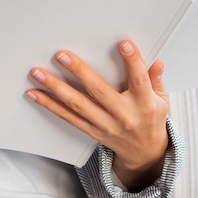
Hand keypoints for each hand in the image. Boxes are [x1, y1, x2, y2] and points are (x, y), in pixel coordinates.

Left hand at [26, 40, 168, 190]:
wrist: (145, 153)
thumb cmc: (152, 119)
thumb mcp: (161, 99)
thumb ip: (156, 79)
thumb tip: (157, 62)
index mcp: (144, 103)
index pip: (139, 79)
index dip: (133, 62)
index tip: (124, 44)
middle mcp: (124, 115)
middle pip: (99, 91)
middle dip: (79, 71)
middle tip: (62, 55)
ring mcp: (106, 125)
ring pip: (78, 105)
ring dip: (55, 88)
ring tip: (38, 73)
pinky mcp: (93, 131)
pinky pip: (68, 118)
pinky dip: (50, 105)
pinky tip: (35, 94)